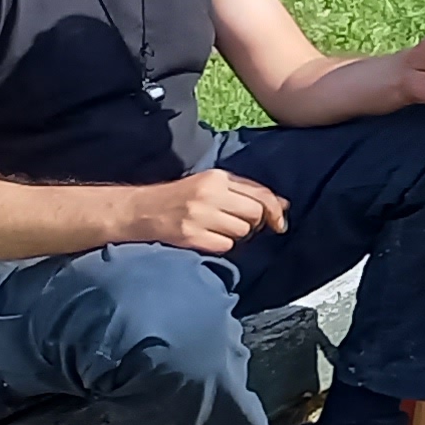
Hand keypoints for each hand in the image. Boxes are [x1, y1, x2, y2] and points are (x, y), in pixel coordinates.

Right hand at [123, 168, 289, 254]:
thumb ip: (245, 191)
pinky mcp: (191, 236)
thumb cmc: (181, 197)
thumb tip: (283, 205)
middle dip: (254, 224)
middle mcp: (209, 194)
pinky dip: (223, 246)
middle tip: (240, 225)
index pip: (260, 194)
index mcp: (217, 178)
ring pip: (242, 232)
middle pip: (255, 214)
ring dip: (237, 235)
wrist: (141, 210)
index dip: (276, 210)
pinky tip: (209, 239)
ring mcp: (199, 216)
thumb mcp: (211, 184)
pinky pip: (226, 246)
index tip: (280, 223)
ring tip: (219, 230)